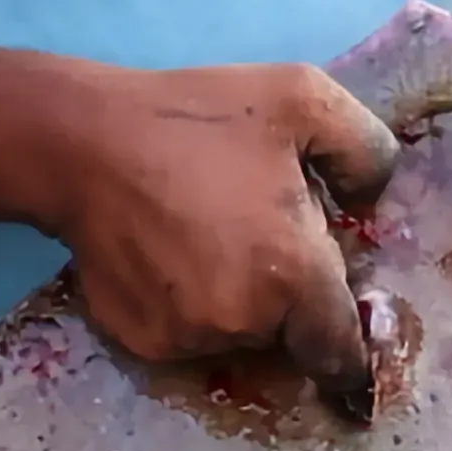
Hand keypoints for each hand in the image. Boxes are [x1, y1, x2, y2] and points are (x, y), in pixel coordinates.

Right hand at [22, 60, 398, 405]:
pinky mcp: (141, 340)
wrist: (79, 140)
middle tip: (258, 242)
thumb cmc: (196, 119)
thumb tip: (372, 202)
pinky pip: (184, 336)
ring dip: (235, 306)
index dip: (348, 346)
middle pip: (286, 338)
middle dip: (284, 302)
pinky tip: (166, 256)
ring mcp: (187, 338)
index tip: (338, 330)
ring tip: (206, 241)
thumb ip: (366, 151)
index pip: (341, 352)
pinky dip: (184, 309)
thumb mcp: (302, 98)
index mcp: (294, 276)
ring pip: (234, 338)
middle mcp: (244, 324)